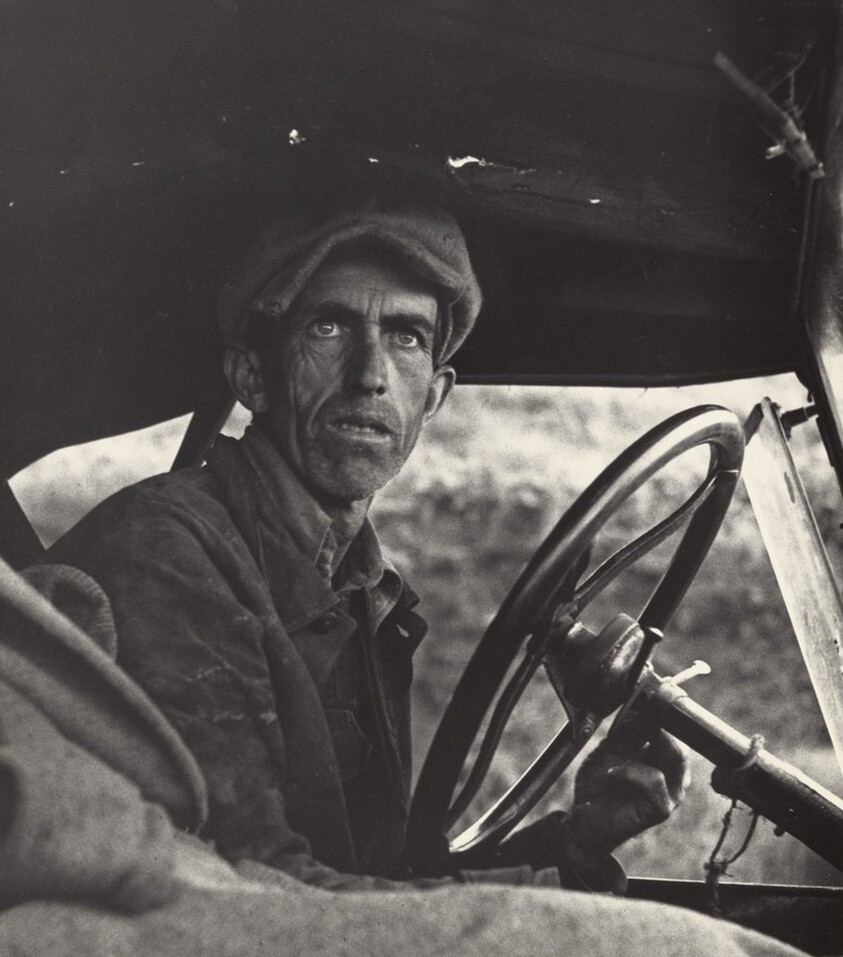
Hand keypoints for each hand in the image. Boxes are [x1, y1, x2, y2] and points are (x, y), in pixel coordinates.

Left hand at [567, 712, 688, 856]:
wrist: (585, 817)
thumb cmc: (599, 784)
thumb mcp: (610, 749)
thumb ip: (628, 731)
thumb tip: (642, 705)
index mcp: (664, 758)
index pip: (676, 731)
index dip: (666, 713)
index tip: (650, 696)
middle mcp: (674, 775)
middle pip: (681, 741)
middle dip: (658, 725)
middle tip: (638, 716)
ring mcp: (671, 793)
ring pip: (676, 757)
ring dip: (646, 745)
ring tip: (619, 750)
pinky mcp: (661, 808)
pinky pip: (655, 780)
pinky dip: (631, 771)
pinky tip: (613, 772)